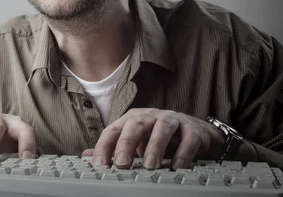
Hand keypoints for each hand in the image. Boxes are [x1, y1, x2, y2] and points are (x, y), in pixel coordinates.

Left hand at [82, 108, 224, 169]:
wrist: (194, 131)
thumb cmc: (159, 136)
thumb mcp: (135, 141)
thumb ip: (113, 148)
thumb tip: (87, 156)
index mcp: (133, 118)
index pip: (114, 129)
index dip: (105, 146)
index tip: (100, 165)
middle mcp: (151, 116)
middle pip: (136, 124)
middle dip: (127, 143)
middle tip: (122, 164)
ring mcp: (172, 120)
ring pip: (162, 128)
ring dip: (155, 146)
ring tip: (150, 165)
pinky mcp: (192, 129)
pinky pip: (188, 138)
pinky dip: (183, 152)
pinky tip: (178, 167)